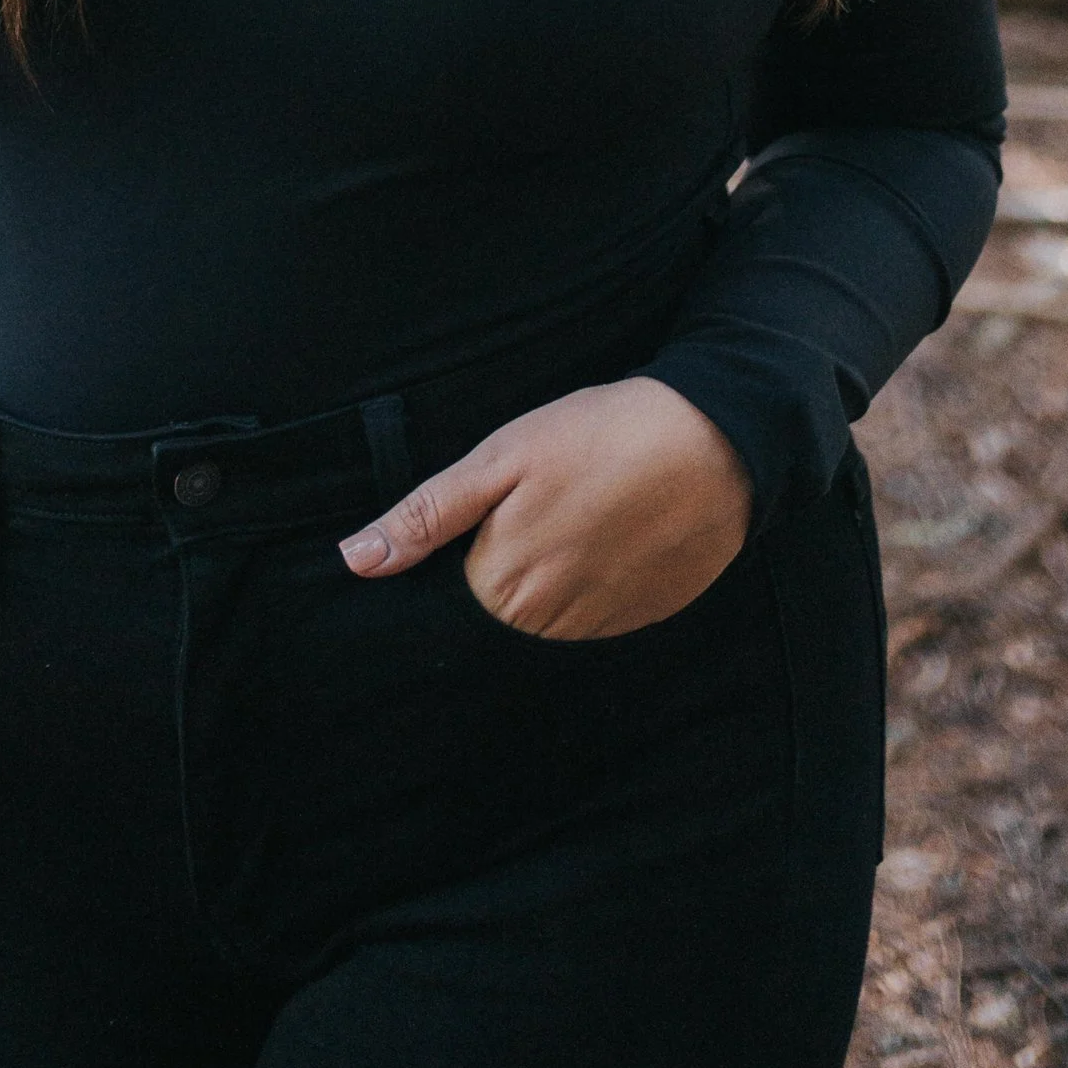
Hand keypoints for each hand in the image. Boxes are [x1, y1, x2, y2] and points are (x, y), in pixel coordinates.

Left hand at [337, 378, 752, 640]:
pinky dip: (592, 582)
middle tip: (537, 505)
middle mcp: (545, 628)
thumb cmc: (597, 436)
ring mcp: (597, 631)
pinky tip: (607, 535)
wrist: (712, 442)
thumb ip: (427, 514)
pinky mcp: (640, 621)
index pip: (446, 595)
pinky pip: (593, 616)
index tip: (482, 516)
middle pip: (496, 610)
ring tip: (575, 514)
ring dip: (549, 577)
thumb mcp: (500, 457)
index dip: (456, 552)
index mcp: (501, 588)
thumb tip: (355, 559)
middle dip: (500, 566)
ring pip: (544, 616)